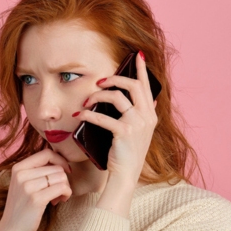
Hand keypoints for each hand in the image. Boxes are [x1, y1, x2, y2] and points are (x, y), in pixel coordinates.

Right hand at [0, 149, 71, 230]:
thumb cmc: (21, 209)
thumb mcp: (22, 185)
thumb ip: (36, 172)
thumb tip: (60, 162)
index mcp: (18, 168)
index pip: (46, 153)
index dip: (60, 160)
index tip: (64, 171)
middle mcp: (22, 174)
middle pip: (56, 167)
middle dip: (63, 179)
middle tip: (57, 192)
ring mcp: (28, 186)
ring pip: (61, 177)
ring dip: (65, 188)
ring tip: (57, 197)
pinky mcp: (36, 199)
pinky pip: (62, 188)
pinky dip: (66, 194)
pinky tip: (59, 201)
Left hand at [79, 52, 157, 184]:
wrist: (125, 175)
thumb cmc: (126, 154)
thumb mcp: (138, 133)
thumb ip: (141, 115)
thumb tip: (142, 100)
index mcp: (150, 115)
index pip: (147, 86)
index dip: (141, 70)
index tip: (137, 56)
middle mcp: (147, 117)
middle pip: (133, 86)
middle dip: (114, 78)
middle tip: (100, 80)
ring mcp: (137, 124)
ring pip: (117, 97)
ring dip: (98, 95)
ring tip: (87, 100)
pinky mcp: (124, 132)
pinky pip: (104, 117)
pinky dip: (89, 114)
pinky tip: (80, 114)